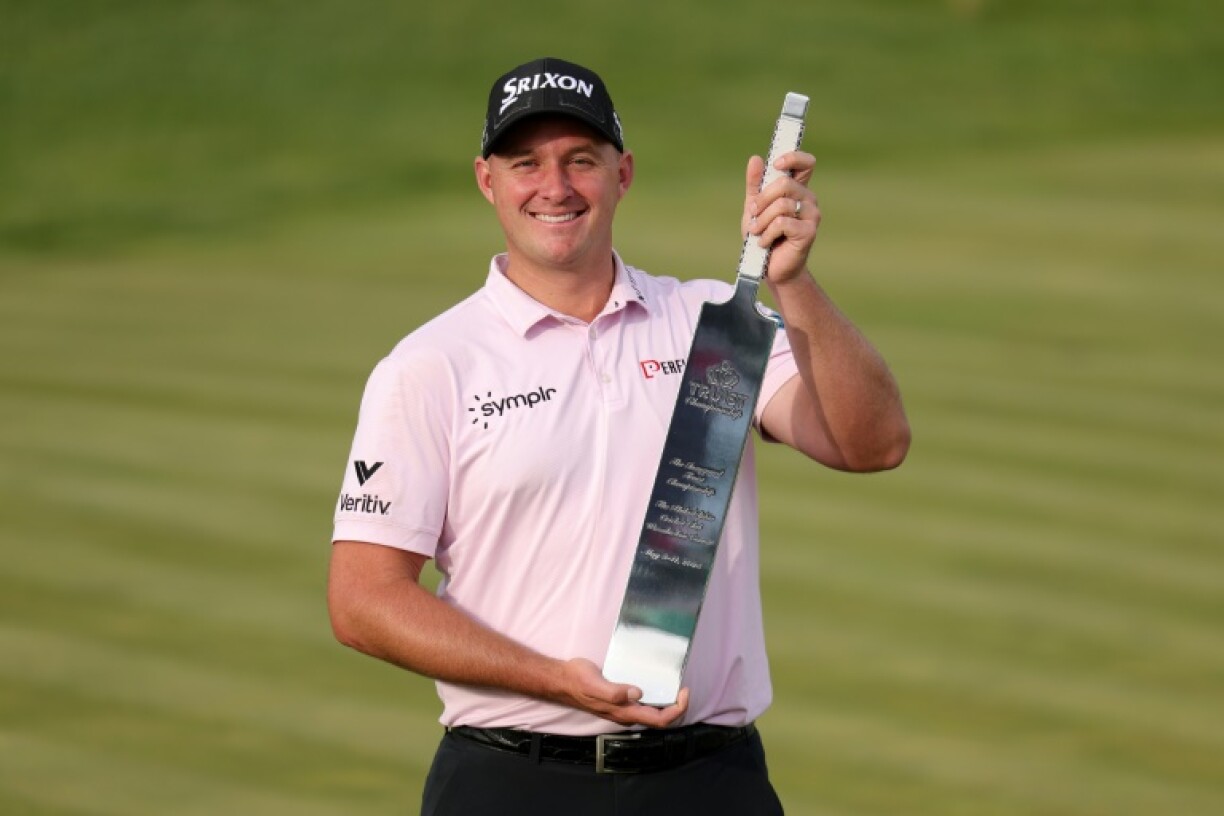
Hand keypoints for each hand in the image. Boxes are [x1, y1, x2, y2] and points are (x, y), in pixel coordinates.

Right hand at [558, 659, 689, 727]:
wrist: (562, 680)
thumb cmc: (577, 681)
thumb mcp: (595, 684)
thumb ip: (614, 692)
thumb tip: (637, 693)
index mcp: (624, 712)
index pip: (659, 719)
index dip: (677, 709)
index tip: (684, 692)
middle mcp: (626, 713)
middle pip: (659, 719)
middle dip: (676, 707)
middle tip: (683, 688)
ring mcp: (623, 708)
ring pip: (651, 712)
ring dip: (666, 703)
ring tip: (673, 685)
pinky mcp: (619, 700)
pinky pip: (642, 703)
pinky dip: (654, 695)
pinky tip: (654, 682)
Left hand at [741, 151, 819, 284]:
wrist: (770, 267)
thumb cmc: (764, 236)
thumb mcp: (754, 208)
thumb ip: (755, 184)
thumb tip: (756, 158)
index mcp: (797, 189)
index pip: (806, 163)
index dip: (793, 158)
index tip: (776, 165)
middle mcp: (808, 199)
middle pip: (785, 184)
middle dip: (762, 200)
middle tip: (753, 214)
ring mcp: (812, 215)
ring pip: (782, 205)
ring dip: (762, 221)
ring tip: (757, 232)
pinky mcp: (809, 232)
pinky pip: (782, 223)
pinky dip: (767, 234)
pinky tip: (764, 243)